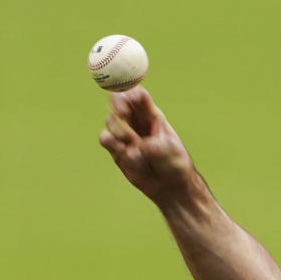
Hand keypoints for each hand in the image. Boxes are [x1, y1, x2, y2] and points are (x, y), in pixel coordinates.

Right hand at [99, 87, 194, 204]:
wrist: (169, 187)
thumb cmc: (175, 165)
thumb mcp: (173, 153)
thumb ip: (157, 147)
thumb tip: (137, 148)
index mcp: (152, 115)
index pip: (138, 95)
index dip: (131, 92)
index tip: (131, 100)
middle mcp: (136, 121)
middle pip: (119, 99)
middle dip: (118, 103)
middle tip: (123, 115)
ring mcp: (124, 133)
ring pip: (110, 120)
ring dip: (119, 131)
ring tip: (134, 147)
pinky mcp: (116, 149)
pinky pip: (105, 138)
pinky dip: (109, 142)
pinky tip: (122, 152)